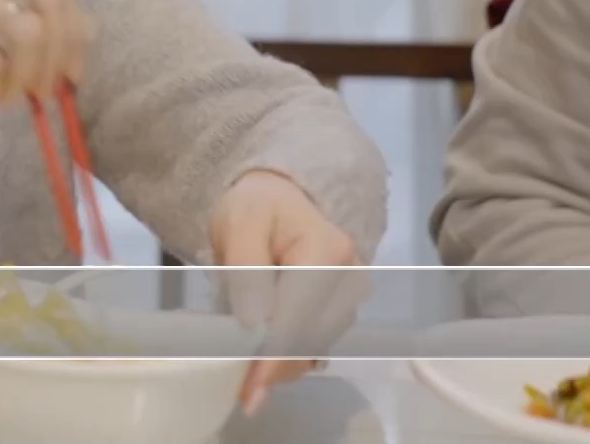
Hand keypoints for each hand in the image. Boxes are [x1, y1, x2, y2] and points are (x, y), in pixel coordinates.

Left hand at [208, 170, 368, 415]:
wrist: (274, 201)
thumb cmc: (255, 209)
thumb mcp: (239, 225)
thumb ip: (246, 270)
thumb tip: (255, 321)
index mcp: (328, 250)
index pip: (302, 314)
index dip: (275, 354)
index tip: (252, 385)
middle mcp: (350, 277)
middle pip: (313, 337)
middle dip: (276, 366)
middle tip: (243, 389)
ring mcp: (350, 297)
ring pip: (316, 347)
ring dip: (282, 365)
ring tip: (248, 375)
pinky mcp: (341, 310)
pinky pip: (314, 344)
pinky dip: (289, 357)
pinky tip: (264, 362)